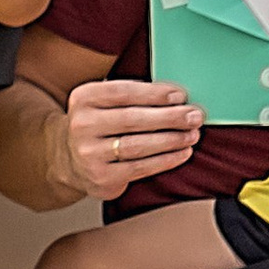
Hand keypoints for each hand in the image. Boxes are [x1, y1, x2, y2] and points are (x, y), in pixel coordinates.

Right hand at [58, 75, 201, 202]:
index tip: (181, 96)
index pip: (122, 92)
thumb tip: (180, 96)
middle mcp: (81, 125)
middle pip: (132, 119)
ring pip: (137, 145)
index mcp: (84, 98)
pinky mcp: (100, 177)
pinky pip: (140, 168)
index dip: (155, 94)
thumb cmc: (104, 123)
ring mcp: (88, 153)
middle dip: (170, 118)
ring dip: (172, 140)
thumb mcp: (107, 101)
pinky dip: (166, 160)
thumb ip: (135, 94)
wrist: (72, 159)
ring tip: (193, 134)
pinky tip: (183, 152)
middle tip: (195, 116)